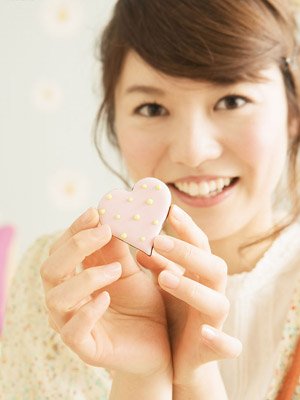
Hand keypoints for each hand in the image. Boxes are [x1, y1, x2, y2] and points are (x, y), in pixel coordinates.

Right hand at [40, 208, 170, 376]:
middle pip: (50, 268)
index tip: (96, 211)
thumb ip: (118, 250)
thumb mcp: (132, 272)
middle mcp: (67, 299)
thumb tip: (110, 217)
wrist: (159, 344)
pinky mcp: (85, 348)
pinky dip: (88, 311)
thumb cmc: (142, 305)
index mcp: (75, 277)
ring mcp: (71, 324)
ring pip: (57, 298)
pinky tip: (106, 298)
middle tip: (105, 231)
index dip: (75, 228)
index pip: (61, 248)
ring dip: (86, 277)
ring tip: (117, 269)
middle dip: (77, 246)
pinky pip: (73, 331)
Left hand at [137, 205, 241, 384]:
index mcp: (200, 276)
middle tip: (157, 240)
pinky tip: (204, 332)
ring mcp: (215, 321)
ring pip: (218, 302)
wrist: (179, 356)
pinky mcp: (214, 349)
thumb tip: (143, 242)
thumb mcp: (166, 284)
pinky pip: (228, 345)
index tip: (170, 210)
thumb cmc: (174, 311)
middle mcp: (212, 293)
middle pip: (213, 267)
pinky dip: (220, 340)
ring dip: (193, 289)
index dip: (188, 228)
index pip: (199, 246)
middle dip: (188, 253)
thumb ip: (159, 263)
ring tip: (165, 278)